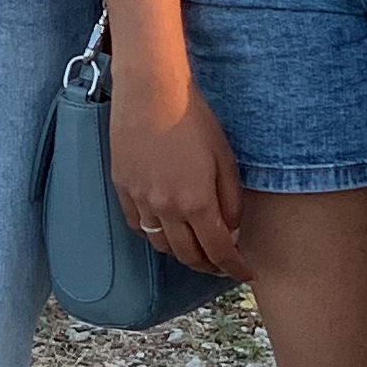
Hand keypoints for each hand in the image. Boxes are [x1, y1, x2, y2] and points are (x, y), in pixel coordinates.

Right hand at [108, 68, 244, 281]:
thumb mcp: (225, 159)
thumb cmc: (193, 119)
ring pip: (161, 245)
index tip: (244, 274)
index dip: (234, 268)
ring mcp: (140, 201)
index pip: (218, 252)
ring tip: (195, 246)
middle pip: (188, 256)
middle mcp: (166, 210)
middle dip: (209, 265)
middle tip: (222, 263)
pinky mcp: (122, 188)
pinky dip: (154, 234)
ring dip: (181, 252)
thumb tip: (231, 230)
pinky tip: (165, 228)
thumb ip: (230, 201)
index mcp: (197, 203)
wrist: (151, 92)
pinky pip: (138, 226)